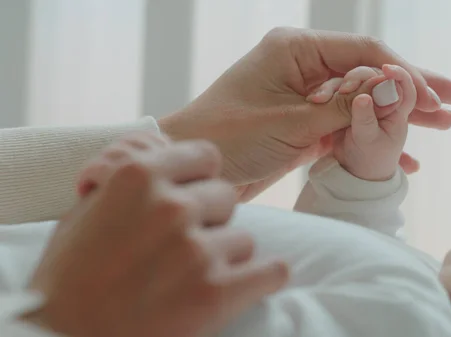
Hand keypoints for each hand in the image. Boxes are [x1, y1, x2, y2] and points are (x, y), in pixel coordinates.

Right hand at [25, 134, 287, 336]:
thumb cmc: (68, 280)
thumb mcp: (83, 214)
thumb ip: (127, 181)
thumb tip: (158, 154)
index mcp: (137, 177)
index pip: (206, 156)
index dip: (201, 176)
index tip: (194, 192)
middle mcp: (171, 207)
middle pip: (226, 196)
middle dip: (212, 218)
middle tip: (187, 244)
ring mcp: (196, 251)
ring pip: (244, 238)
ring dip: (226, 256)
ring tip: (195, 276)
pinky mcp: (215, 294)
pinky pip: (272, 271)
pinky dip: (264, 278)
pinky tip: (250, 283)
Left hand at [158, 27, 450, 200]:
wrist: (192, 167)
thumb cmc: (227, 137)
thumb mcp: (290, 121)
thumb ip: (344, 105)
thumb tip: (394, 85)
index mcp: (296, 50)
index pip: (365, 53)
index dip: (405, 76)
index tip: (437, 98)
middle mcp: (302, 67)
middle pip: (369, 72)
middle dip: (412, 88)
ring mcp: (303, 95)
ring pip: (361, 101)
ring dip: (397, 115)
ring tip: (440, 125)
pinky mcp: (301, 123)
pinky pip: (345, 126)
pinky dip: (370, 139)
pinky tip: (400, 155)